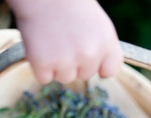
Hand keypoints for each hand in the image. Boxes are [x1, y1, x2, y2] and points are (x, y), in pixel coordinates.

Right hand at [7, 0, 123, 83]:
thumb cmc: (68, 3)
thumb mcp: (96, 21)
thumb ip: (102, 46)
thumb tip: (100, 71)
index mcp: (106, 42)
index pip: (110, 70)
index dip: (99, 65)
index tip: (89, 56)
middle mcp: (89, 55)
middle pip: (84, 75)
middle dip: (75, 62)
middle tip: (64, 38)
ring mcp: (66, 61)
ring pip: (64, 78)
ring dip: (57, 65)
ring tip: (52, 40)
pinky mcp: (44, 65)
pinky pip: (44, 78)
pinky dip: (40, 66)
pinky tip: (40, 46)